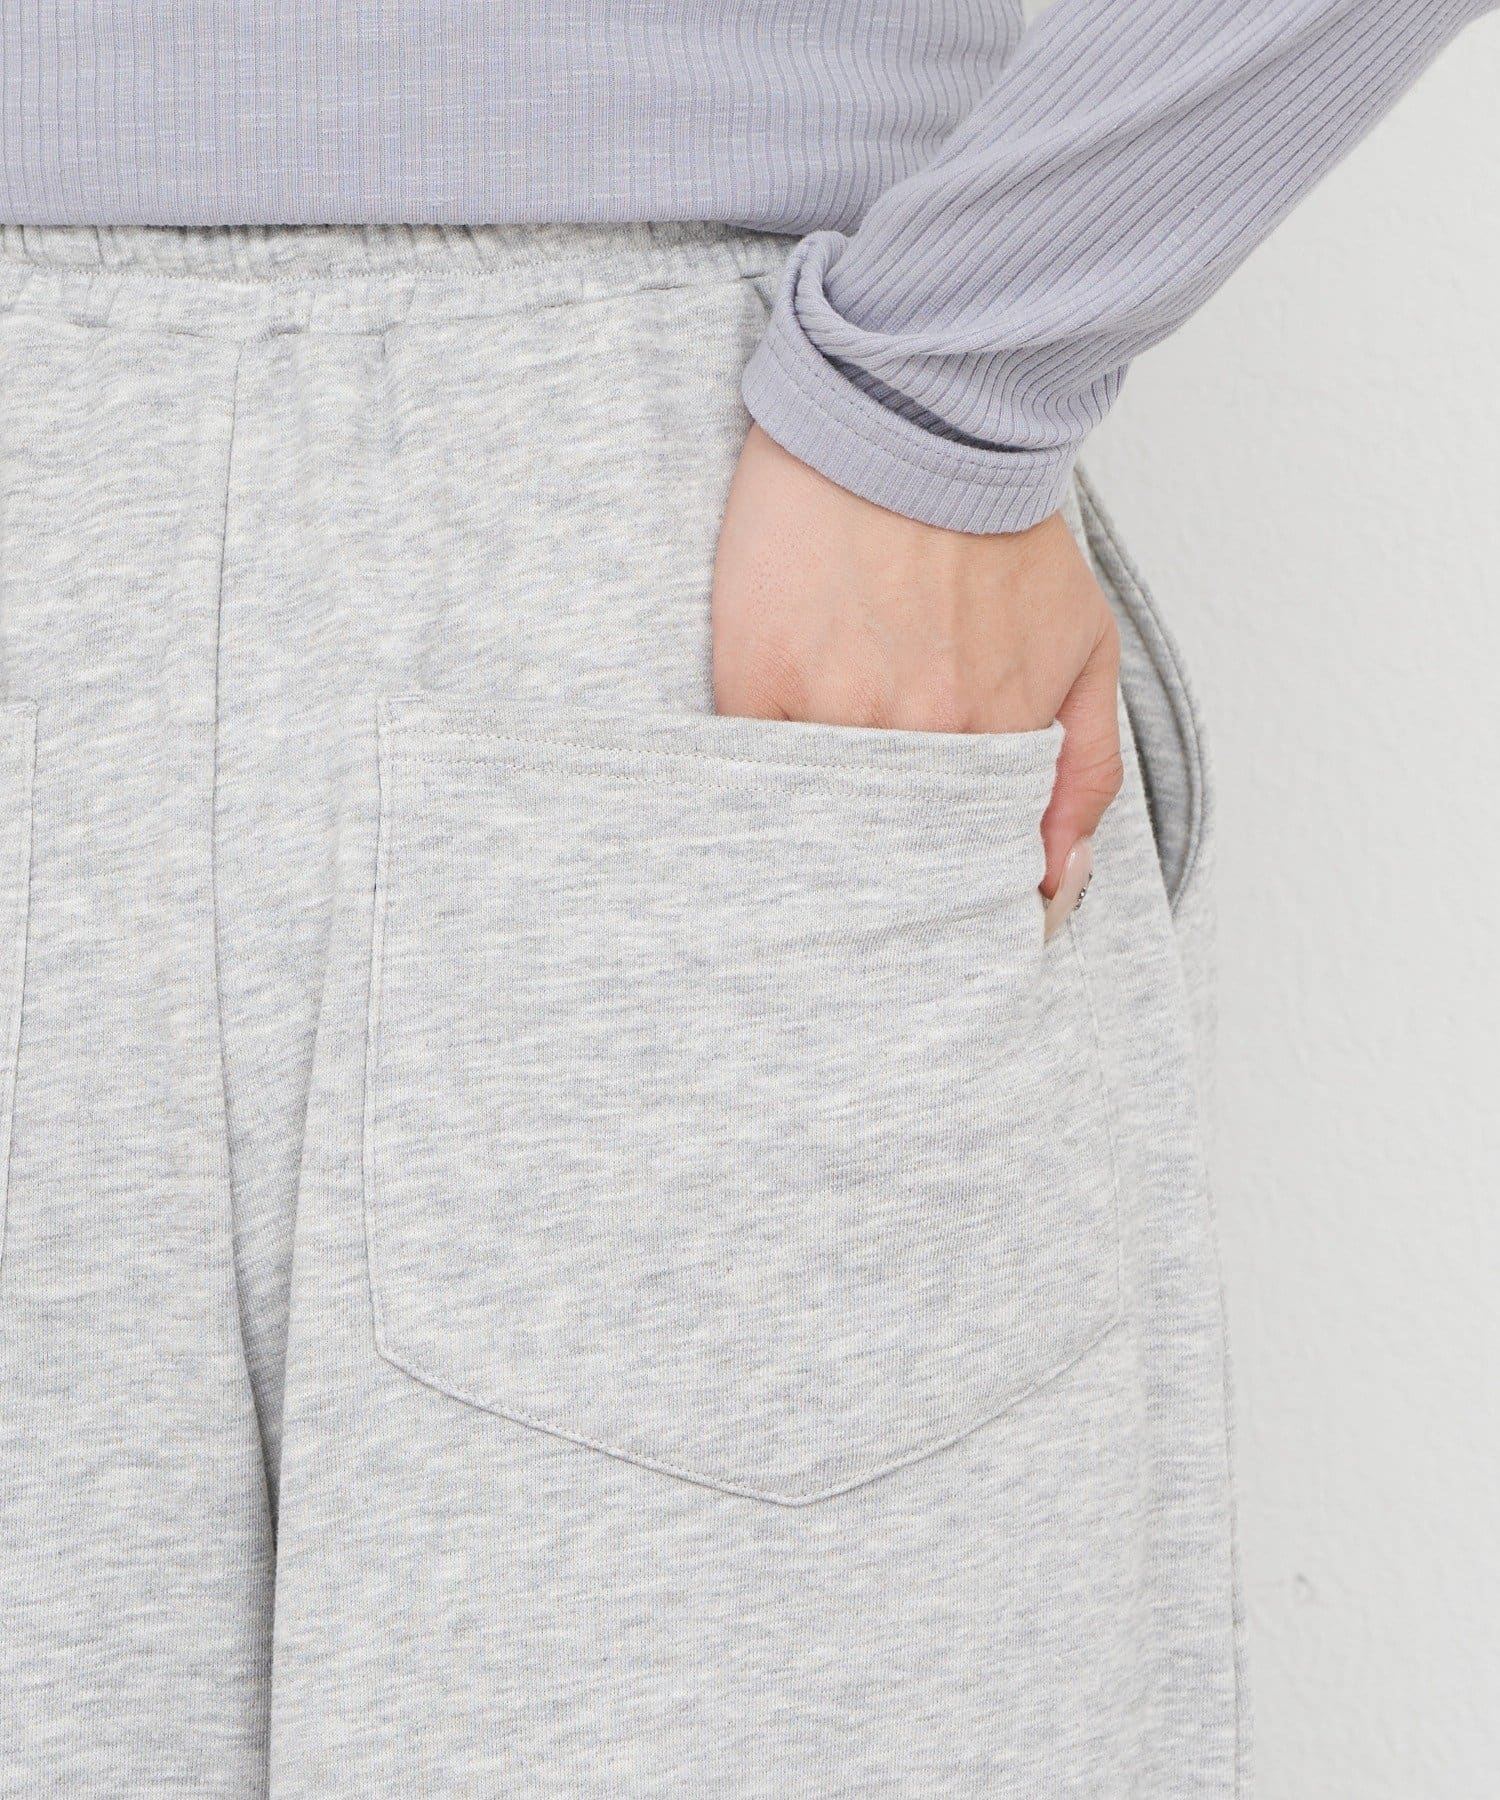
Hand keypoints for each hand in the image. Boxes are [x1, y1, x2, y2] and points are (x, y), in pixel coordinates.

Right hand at [712, 425, 1122, 919]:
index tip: (935, 893)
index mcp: (996, 738)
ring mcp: (831, 711)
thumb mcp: (1084, 642)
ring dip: (819, 825)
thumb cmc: (998, 527)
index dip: (950, 884)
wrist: (915, 418)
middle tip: (871, 877)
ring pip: (817, 820)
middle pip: (890, 853)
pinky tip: (768, 772)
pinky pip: (749, 771)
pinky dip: (757, 784)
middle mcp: (918, 737)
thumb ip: (1086, 767)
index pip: (969, 862)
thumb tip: (1055, 880)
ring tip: (818, 803)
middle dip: (882, 873)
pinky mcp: (754, 678)